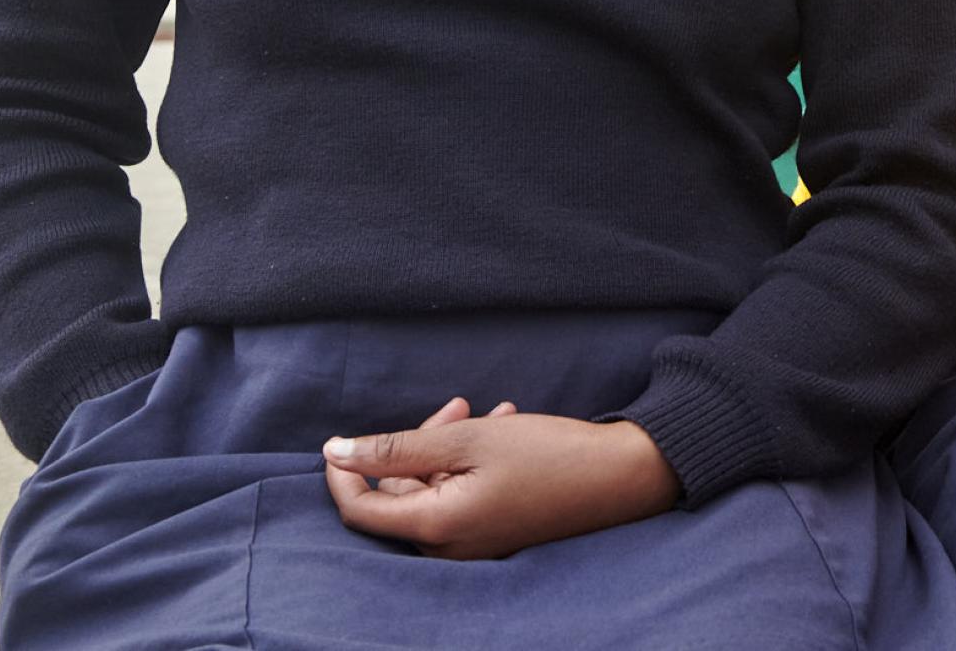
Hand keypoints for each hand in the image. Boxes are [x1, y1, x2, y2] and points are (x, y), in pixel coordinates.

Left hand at [323, 406, 679, 558]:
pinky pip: (459, 502)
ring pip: (432, 495)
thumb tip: (336, 451)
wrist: (619, 477)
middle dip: (412, 448)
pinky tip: (499, 429)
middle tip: (453, 406)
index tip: (345, 439)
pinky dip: (466, 467)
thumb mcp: (467, 440)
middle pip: (399, 500)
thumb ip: (396, 448)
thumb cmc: (547, 454)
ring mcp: (473, 546)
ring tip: (482, 411)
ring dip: (444, 451)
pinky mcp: (495, 536)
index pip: (360, 510)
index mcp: (436, 527)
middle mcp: (448, 548)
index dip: (343, 474)